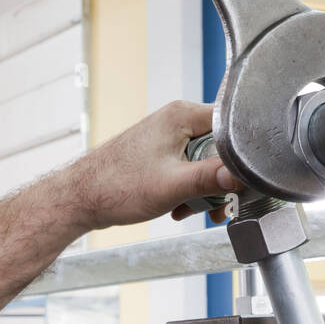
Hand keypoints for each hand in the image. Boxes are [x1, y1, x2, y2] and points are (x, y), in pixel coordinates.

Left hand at [66, 100, 240, 230]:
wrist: (82, 198)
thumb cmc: (117, 186)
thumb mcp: (173, 185)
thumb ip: (210, 178)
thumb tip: (242, 176)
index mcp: (182, 115)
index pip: (233, 124)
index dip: (242, 153)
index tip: (242, 179)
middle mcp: (177, 120)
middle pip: (221, 146)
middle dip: (220, 179)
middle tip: (215, 204)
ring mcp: (169, 136)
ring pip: (206, 161)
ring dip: (204, 189)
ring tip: (190, 208)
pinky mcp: (162, 152)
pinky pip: (190, 168)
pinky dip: (189, 189)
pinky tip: (179, 206)